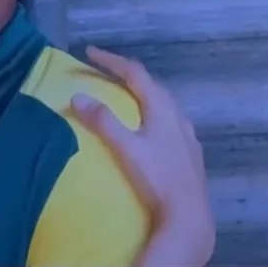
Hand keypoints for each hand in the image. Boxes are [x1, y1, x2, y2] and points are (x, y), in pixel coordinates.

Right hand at [72, 46, 214, 266]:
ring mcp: (187, 133)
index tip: (90, 53)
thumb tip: (78, 96)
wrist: (188, 213)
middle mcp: (178, 114)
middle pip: (151, 85)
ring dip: (142, 94)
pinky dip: (152, 113)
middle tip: (105, 72)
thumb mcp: (126, 148)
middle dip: (127, 75)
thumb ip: (103, 121)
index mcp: (162, 107)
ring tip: (124, 97)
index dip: (112, 60)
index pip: (135, 73)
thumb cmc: (157, 177)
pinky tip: (148, 128)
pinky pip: (169, 120)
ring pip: (163, 103)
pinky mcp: (189, 151)